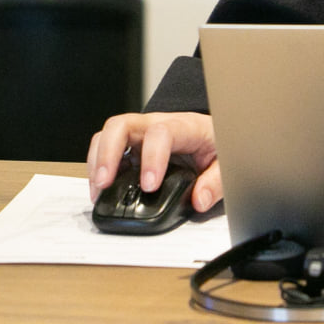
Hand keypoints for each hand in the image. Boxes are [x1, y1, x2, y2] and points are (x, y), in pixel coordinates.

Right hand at [86, 111, 223, 213]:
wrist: (214, 132)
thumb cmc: (217, 144)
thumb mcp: (226, 163)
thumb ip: (216, 182)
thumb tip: (199, 200)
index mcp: (184, 126)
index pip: (161, 133)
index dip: (152, 158)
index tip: (149, 186)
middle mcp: (156, 123)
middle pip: (122, 124)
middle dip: (109, 153)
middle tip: (105, 182)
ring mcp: (141, 132)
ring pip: (108, 134)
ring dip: (98, 160)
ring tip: (97, 190)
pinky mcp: (132, 145)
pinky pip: (107, 147)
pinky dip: (99, 167)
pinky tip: (100, 189)